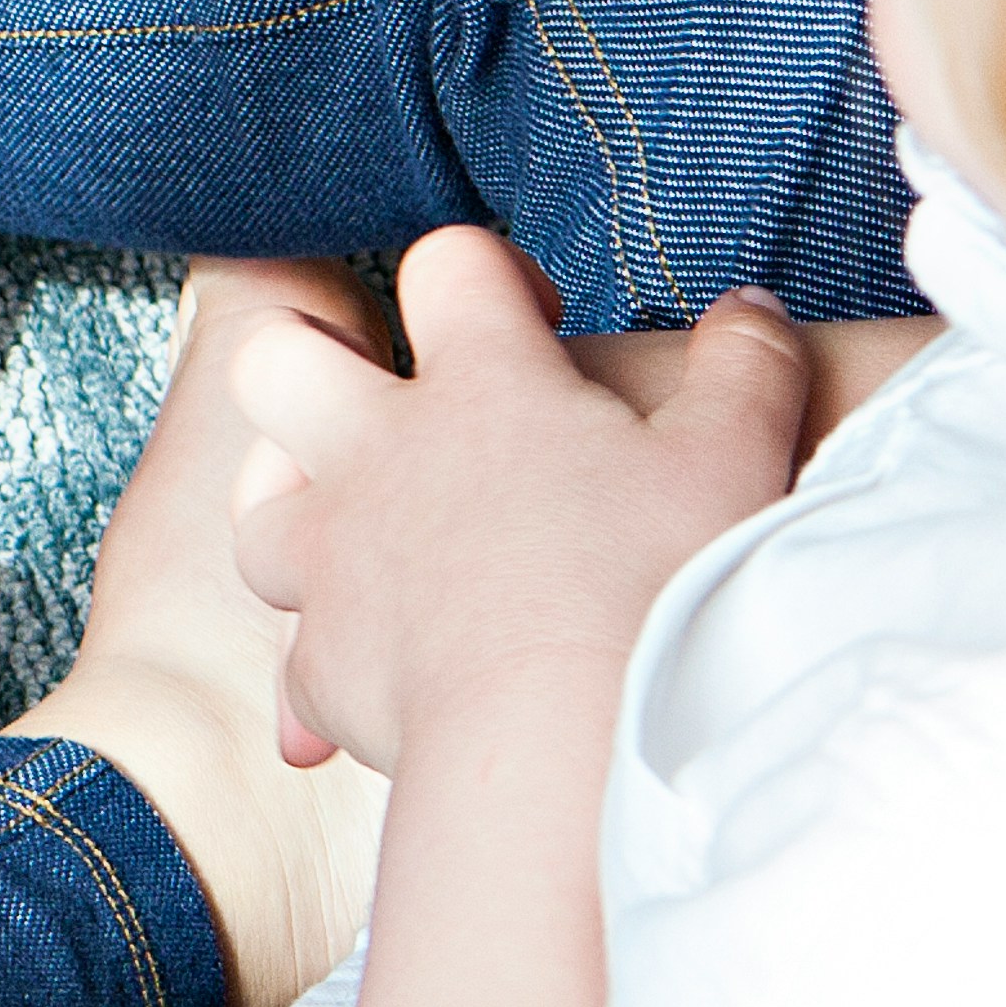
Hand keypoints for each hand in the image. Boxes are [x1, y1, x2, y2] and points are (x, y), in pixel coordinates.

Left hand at [226, 229, 808, 776]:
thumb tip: (749, 310)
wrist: (566, 740)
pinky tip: (357, 690)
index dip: (483, 273)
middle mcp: (379, 457)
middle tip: (378, 395)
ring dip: (291, 507)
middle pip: (275, 359)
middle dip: (309, 358)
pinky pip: (291, 657)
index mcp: (481, 385)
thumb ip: (745, 367)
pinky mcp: (320, 665)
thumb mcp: (734, 457)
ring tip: (355, 527)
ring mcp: (333, 561)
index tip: (534, 323)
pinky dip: (319, 668)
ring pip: (256, 502)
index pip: (444, 266)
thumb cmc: (656, 586)